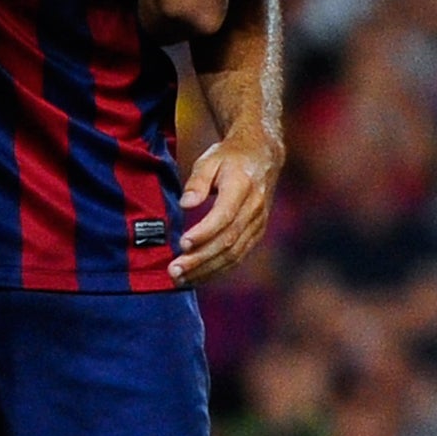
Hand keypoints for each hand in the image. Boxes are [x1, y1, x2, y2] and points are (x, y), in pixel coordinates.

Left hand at [170, 133, 282, 284]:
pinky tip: (198, 277)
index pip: (224, 216)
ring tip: (180, 279)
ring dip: (206, 270)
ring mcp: (258, 223)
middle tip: (174, 270)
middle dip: (200, 260)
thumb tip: (186, 204)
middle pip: (228, 241)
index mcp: (243, 186)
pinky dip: (218, 269)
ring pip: (234, 254)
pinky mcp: (257, 233)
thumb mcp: (210, 159)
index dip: (204, 233)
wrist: (262, 156)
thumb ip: (197, 181)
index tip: (182, 244)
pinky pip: (238, 256)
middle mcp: (254, 208)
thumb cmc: (230, 157)